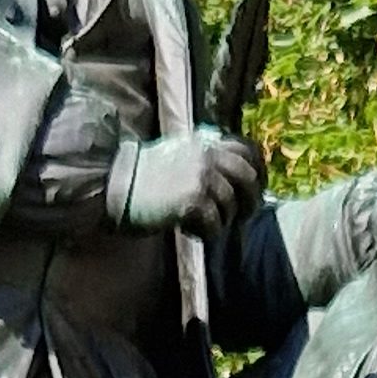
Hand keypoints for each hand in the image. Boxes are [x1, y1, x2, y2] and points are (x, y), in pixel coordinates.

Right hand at [111, 129, 262, 238]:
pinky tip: (189, 232)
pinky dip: (205, 233)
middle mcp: (208, 156)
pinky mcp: (194, 201)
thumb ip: (205, 159)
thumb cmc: (145, 175)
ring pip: (230, 205)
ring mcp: (202, 178)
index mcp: (206, 143)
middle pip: (247, 178)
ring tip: (202, 225)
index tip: (256, 189)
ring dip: (221, 221)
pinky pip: (214, 223)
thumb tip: (232, 181)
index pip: (245, 151)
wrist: (119, 185)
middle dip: (250, 200)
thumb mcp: (179, 154)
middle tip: (241, 217)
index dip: (257, 172)